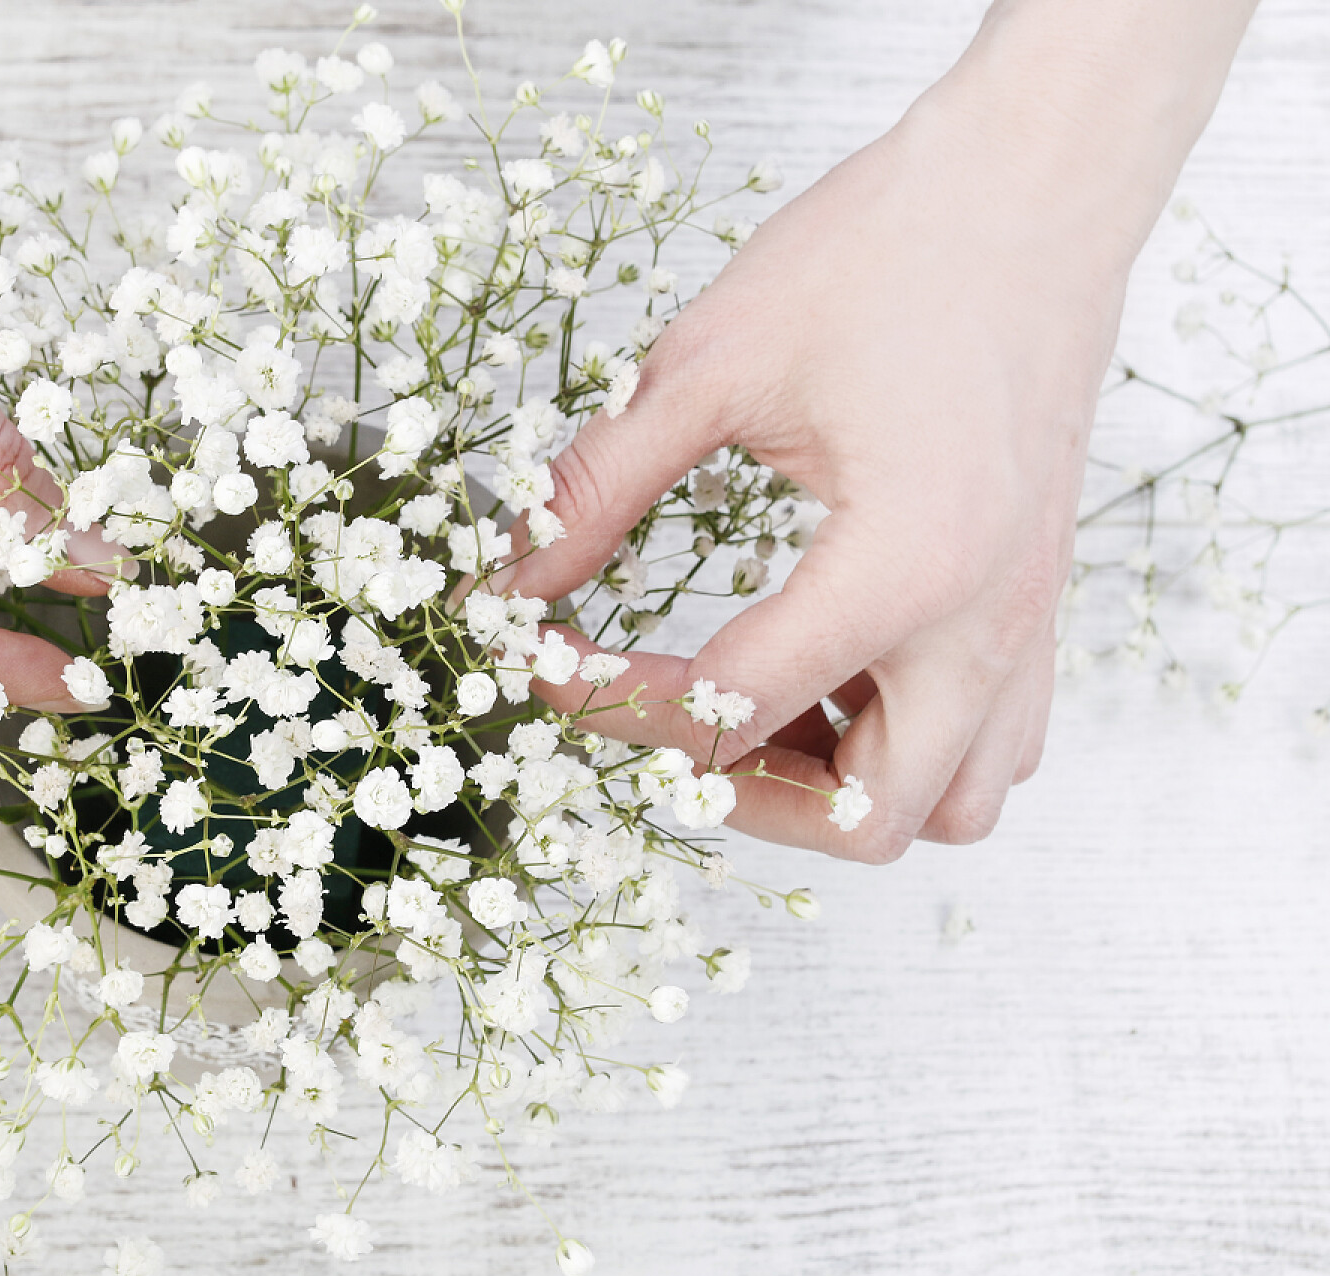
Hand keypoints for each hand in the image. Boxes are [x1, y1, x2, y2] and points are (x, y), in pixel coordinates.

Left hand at [503, 0, 1255, 859]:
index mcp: (908, 564)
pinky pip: (991, 745)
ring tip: (747, 709)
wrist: (1033, 186)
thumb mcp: (710, 363)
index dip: (612, 707)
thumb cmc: (889, 250)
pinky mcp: (1037, 601)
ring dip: (836, 791)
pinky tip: (827, 678)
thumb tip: (508, 583)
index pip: (732, 705)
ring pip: (950, 804)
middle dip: (736, 796)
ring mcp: (1028, 621)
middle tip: (653, 720)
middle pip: (870, 819)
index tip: (543, 673)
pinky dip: (904, 749)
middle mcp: (986, 623)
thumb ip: (599, 487)